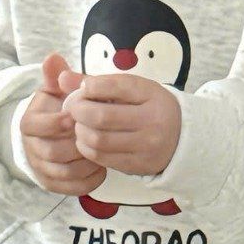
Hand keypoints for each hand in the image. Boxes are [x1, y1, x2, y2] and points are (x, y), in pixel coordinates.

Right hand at [18, 53, 104, 196]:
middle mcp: (32, 148)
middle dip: (76, 144)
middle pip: (50, 152)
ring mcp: (42, 168)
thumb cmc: (58, 110)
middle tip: (97, 135)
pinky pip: (71, 189)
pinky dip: (89, 180)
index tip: (75, 117)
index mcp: (29, 123)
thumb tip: (53, 57)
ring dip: (85, 163)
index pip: (34, 126)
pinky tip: (102, 168)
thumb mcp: (56, 91)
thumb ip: (56, 76)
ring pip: (62, 173)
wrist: (54, 136)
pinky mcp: (54, 185)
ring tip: (104, 151)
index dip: (54, 123)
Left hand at [56, 64, 182, 177]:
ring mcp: (146, 145)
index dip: (90, 87)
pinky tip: (87, 140)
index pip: (114, 86)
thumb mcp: (132, 89)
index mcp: (151, 94)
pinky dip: (87, 148)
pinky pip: (102, 158)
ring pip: (98, 140)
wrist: (181, 137)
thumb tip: (61, 78)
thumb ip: (97, 82)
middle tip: (74, 109)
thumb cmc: (149, 107)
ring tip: (80, 125)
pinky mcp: (138, 165)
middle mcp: (151, 120)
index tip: (84, 89)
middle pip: (101, 116)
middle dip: (79, 111)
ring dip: (80, 132)